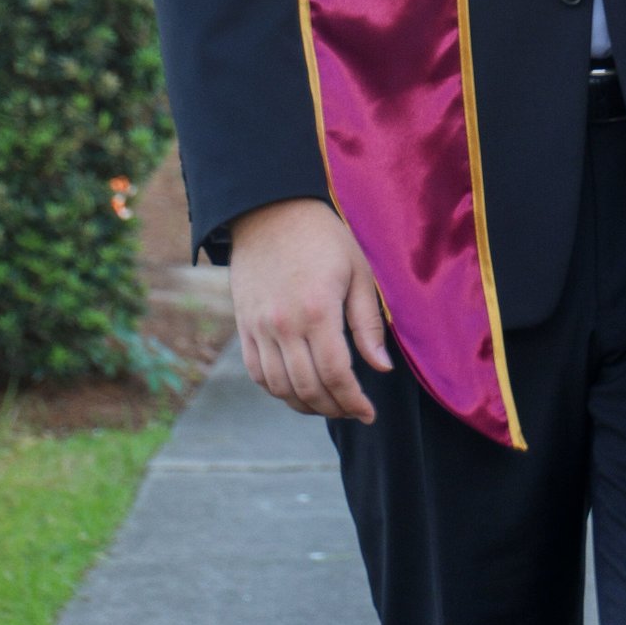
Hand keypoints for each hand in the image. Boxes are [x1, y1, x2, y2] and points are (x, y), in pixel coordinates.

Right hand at [229, 198, 390, 422]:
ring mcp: (259, 327)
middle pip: (308, 387)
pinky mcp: (244, 326)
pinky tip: (297, 390)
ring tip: (328, 404)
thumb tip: (381, 369)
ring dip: (305, 405)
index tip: (368, 413)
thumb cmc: (323, 238)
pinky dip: (277, 390)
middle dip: (334, 408)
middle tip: (353, 411)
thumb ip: (368, 324)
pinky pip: (257, 372)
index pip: (336, 374)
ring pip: (280, 387)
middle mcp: (284, 325)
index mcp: (318, 311)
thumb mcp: (358, 272)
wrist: (269, 211)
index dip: (353, 401)